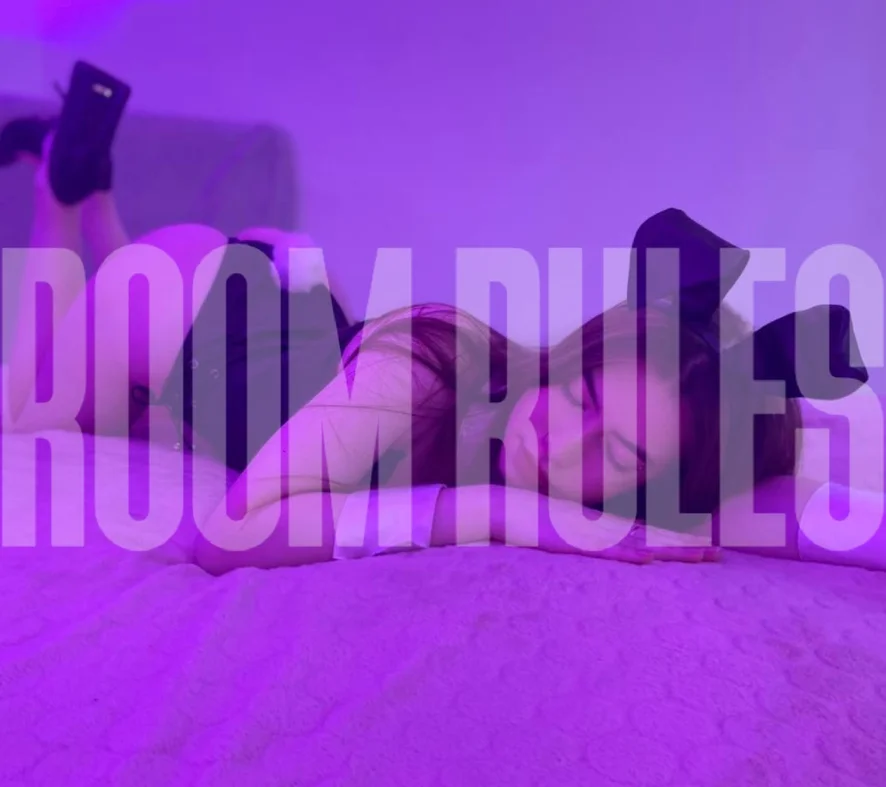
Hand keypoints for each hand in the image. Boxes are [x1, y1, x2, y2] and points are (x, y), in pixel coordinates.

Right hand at [504, 492, 719, 564]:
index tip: (699, 547)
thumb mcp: (558, 531)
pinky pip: (605, 551)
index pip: (643, 534)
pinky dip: (629, 555)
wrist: (500, 507)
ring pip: (638, 543)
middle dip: (683, 546)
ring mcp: (588, 534)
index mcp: (598, 527)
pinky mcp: (572, 542)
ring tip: (701, 556)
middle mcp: (600, 528)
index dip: (672, 541)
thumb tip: (596, 548)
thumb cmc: (524, 519)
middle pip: (650, 537)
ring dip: (670, 550)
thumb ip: (578, 538)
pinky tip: (650, 560)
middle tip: (718, 554)